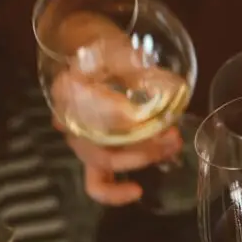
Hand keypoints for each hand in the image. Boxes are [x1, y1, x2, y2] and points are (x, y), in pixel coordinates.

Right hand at [44, 12, 184, 204]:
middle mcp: (69, 120)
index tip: (155, 118)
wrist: (87, 51)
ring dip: (140, 160)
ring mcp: (80, 140)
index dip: (123, 118)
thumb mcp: (118, 49)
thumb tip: (170, 87)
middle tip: (173, 136)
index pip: (94, 110)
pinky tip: (137, 190)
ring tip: (171, 146)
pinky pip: (97, 183)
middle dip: (142, 148)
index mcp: (68, 91)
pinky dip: (115, 192)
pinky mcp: (93, 152)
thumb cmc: (103, 49)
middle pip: (100, 147)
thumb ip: (136, 68)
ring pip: (101, 166)